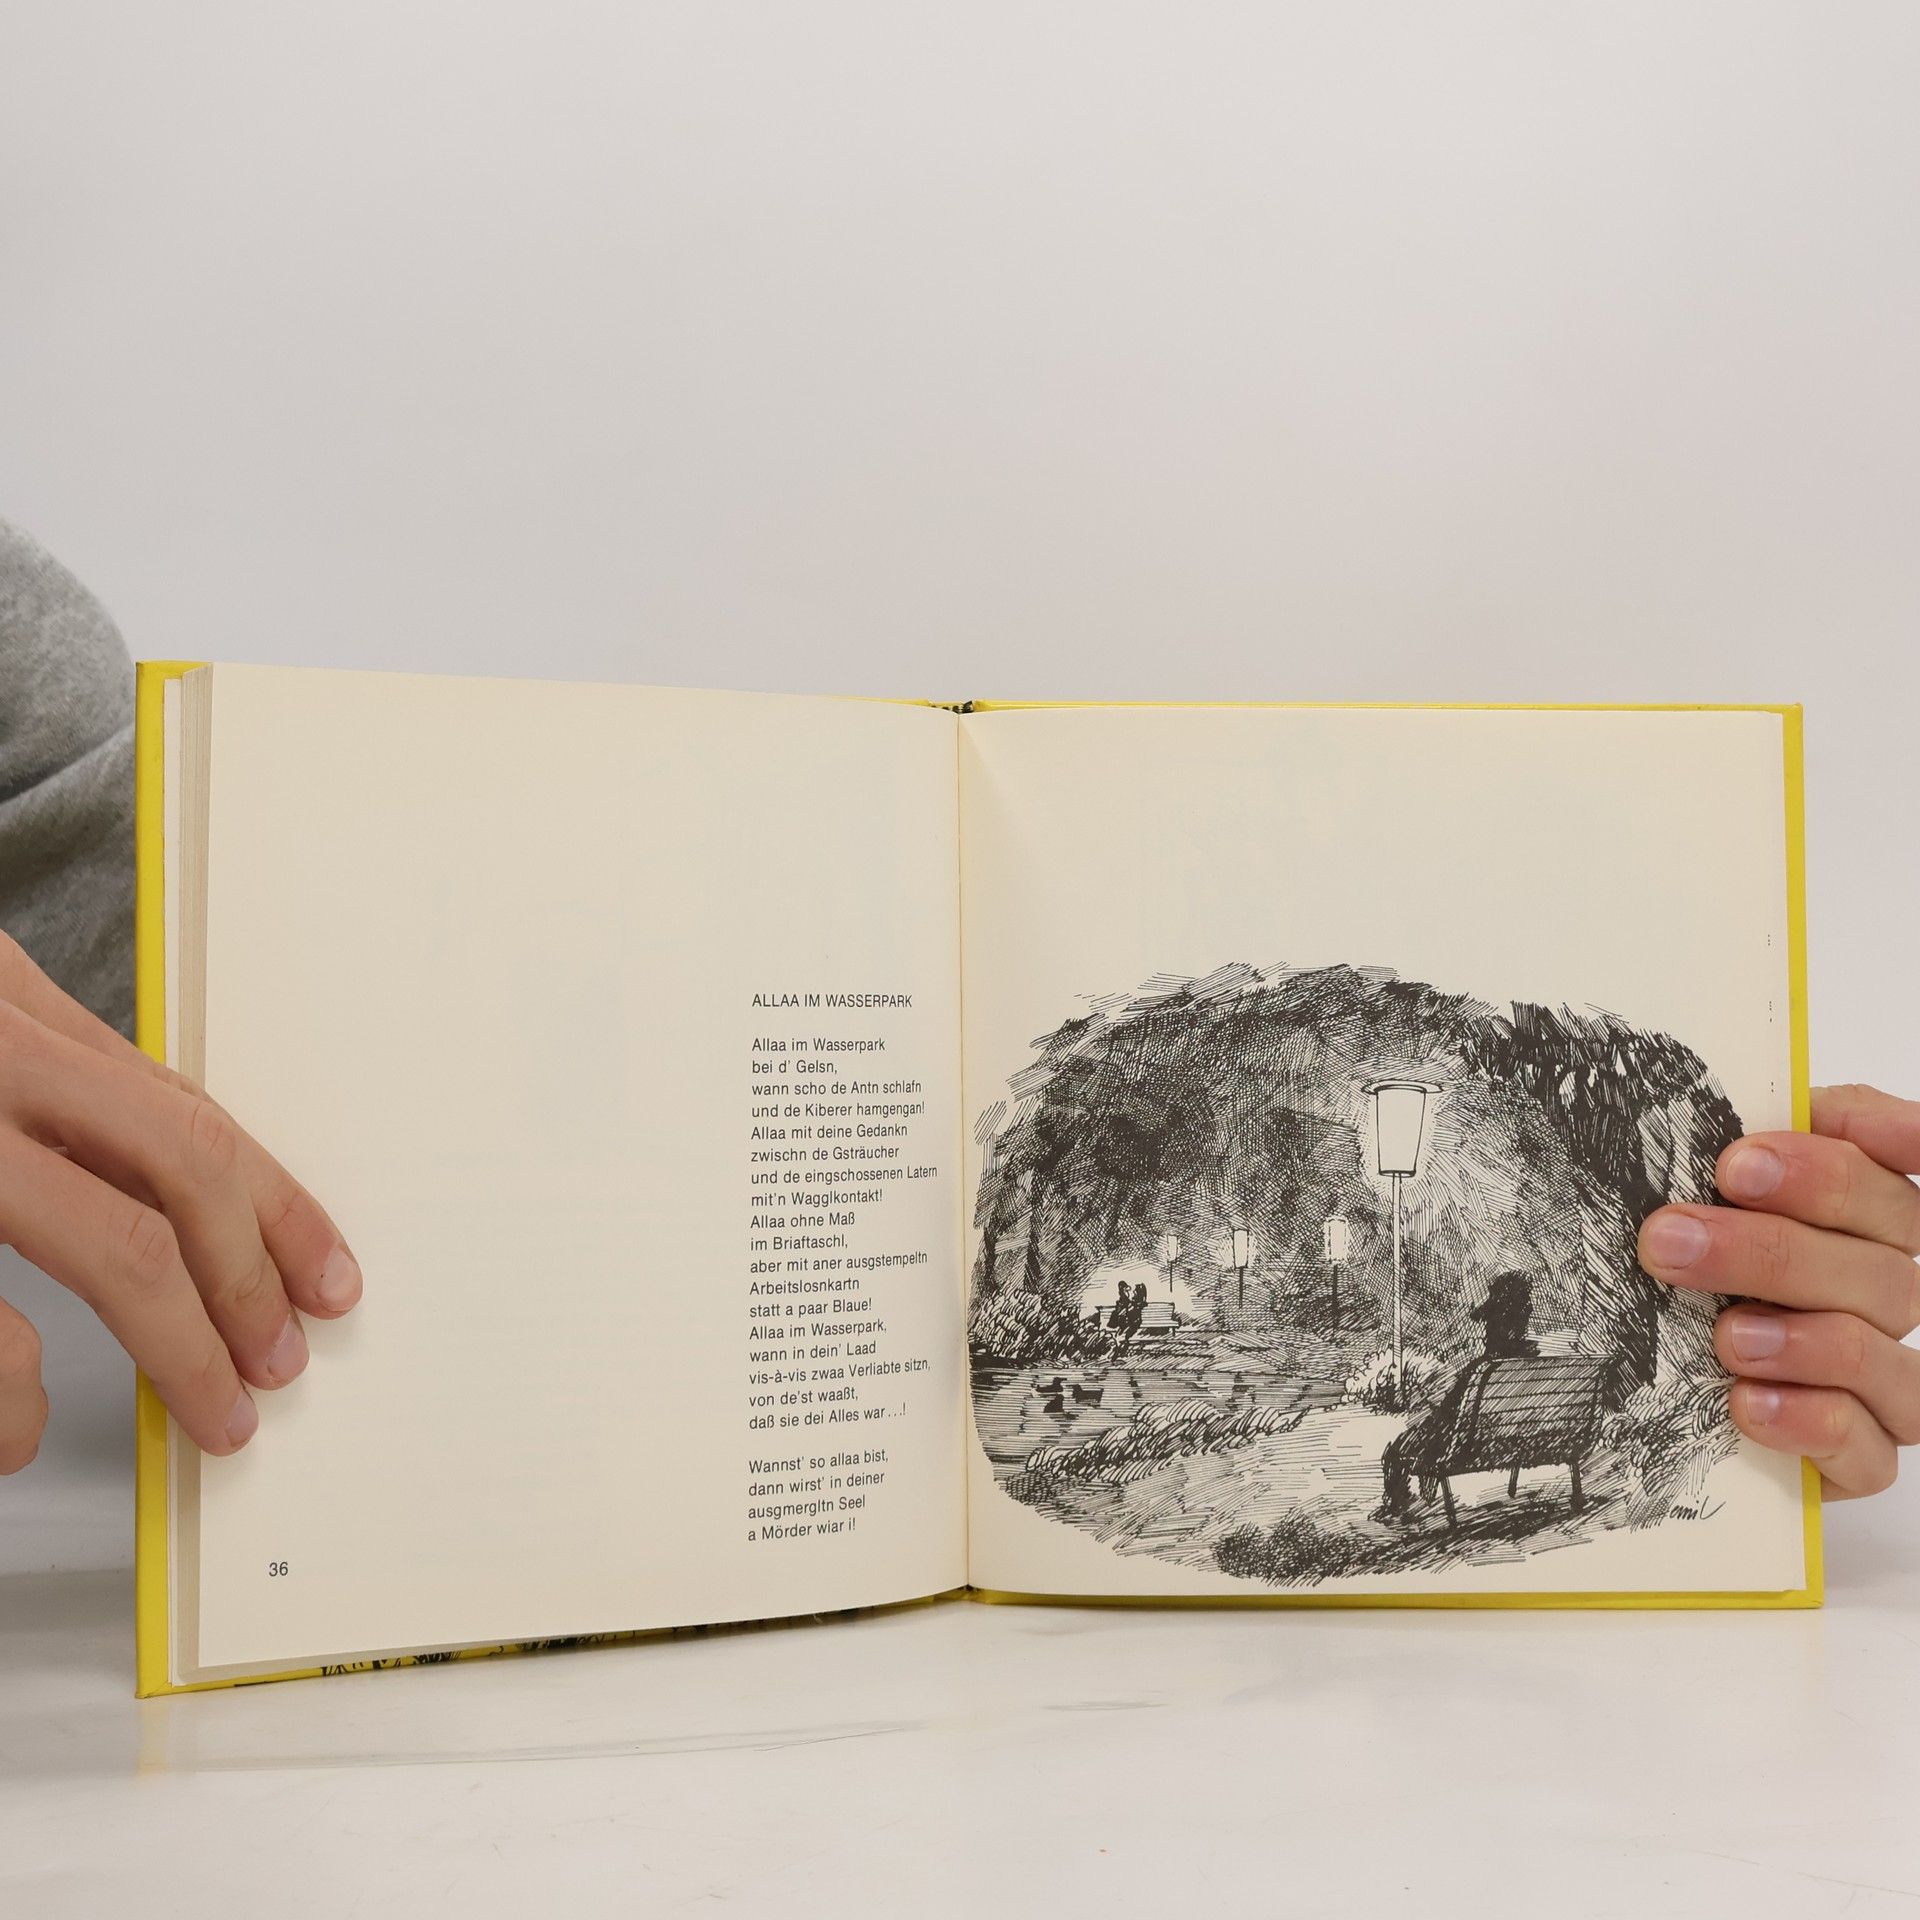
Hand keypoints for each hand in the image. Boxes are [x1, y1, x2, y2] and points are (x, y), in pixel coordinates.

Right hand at [0, 932, 358, 1471]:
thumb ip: (51, 1079)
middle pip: (180, 1158)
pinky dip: (14, 1395)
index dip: (274, 1199)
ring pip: (112, 1242)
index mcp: (9, 1006)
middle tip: (286, 1358)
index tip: (330, 1273)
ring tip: (215, 1409)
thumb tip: (158, 1165)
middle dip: (253, 1267)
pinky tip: (19, 1431)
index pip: (181, 1109)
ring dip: (182, 1342)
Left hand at [1639, 1084, 1919, 1497]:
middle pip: (1877, 1259)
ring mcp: (1883, 1376)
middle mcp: (1884, 1289)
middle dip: (1769, 1246)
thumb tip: (1727, 1112)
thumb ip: (1726, 1151)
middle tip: (1671, 1237)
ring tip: (1725, 1335)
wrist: (1663, 1400)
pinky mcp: (1860, 1454)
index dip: (1876, 1142)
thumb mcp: (1696, 1203)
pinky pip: (1868, 1448)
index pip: (1899, 1166)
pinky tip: (1747, 1403)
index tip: (1760, 1152)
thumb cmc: (1693, 1275)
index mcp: (1861, 1216)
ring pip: (1877, 1350)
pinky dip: (1809, 1421)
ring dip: (1799, 1338)